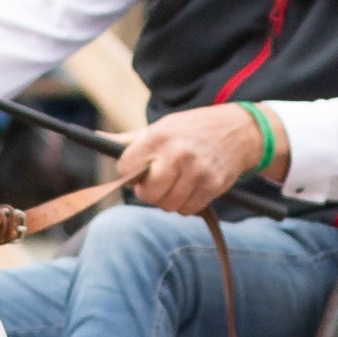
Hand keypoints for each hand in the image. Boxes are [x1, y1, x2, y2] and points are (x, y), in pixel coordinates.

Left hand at [113, 103, 269, 213]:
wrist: (239, 131)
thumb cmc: (192, 129)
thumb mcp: (162, 127)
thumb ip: (131, 140)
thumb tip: (98, 137)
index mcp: (159, 136)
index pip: (127, 167)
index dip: (128, 175)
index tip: (135, 173)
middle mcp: (177, 154)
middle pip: (148, 193)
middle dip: (148, 192)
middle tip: (155, 184)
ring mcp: (197, 171)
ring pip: (168, 204)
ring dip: (168, 200)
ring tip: (174, 185)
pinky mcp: (212, 186)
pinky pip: (188, 209)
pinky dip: (186, 204)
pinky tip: (190, 189)